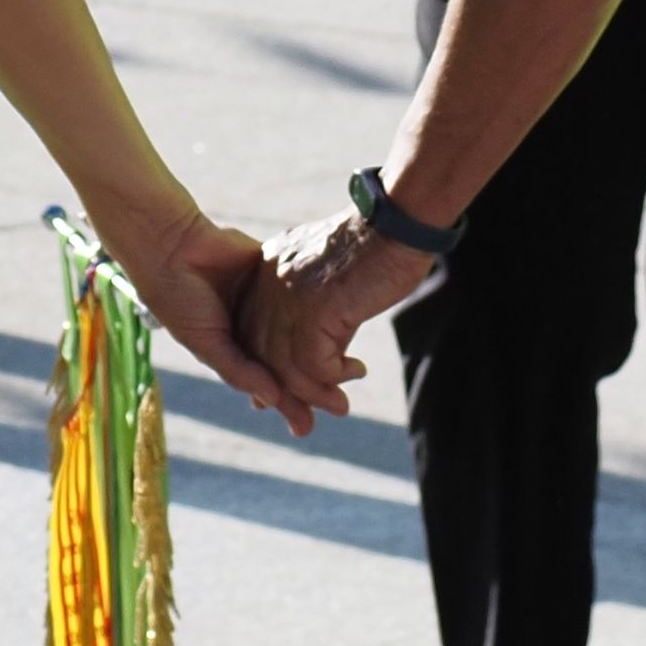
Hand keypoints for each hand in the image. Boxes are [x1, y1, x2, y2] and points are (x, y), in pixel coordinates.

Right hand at [118, 210, 327, 432]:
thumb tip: (274, 401)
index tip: (307, 427)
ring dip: (325, 350)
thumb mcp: (205, 342)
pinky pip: (303, 294)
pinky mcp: (275, 270)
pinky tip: (347, 322)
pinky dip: (322, 307)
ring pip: (301, 331)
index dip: (285, 403)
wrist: (174, 245)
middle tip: (341, 408)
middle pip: (289, 362)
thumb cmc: (179, 299)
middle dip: (312, 386)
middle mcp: (251, 327)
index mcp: (232, 347)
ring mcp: (265, 299)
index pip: (265, 380)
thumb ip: (238, 370)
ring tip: (354, 372)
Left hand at [249, 200, 428, 406]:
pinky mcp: (314, 312)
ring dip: (314, 394)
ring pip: (285, 367)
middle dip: (282, 395)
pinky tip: (355, 373)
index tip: (274, 399)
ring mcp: (288, 298)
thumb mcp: (329, 279)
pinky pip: (313, 365)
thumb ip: (313, 310)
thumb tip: (318, 358)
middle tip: (301, 422)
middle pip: (261, 354)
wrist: (397, 223)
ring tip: (339, 407)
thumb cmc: (376, 248)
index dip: (261, 370)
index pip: (249, 331)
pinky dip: (334, 378)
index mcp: (267, 269)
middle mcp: (269, 283)